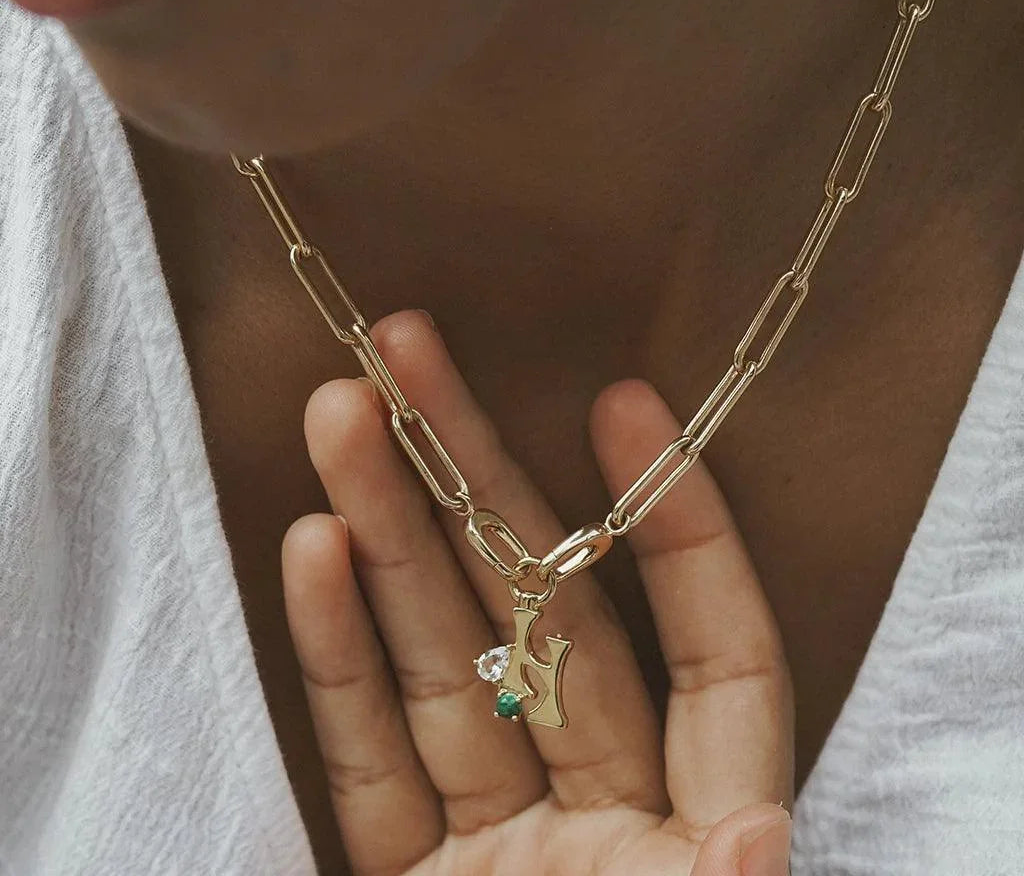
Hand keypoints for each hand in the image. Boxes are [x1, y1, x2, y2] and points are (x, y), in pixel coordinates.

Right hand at [283, 310, 793, 875]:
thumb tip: (757, 832)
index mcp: (694, 833)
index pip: (721, 658)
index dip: (687, 531)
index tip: (623, 402)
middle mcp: (597, 818)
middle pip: (545, 619)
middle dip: (473, 482)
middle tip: (408, 355)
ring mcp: (492, 843)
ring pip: (440, 662)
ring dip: (385, 533)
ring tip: (342, 413)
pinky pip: (368, 760)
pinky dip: (336, 657)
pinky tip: (314, 546)